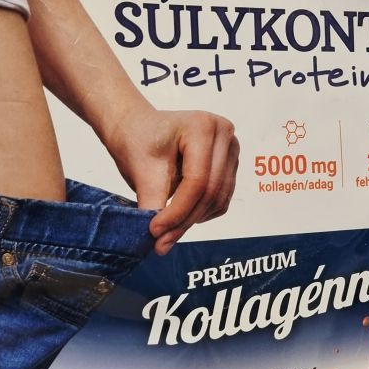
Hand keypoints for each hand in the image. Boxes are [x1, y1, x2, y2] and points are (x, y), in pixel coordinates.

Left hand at [103, 105, 238, 254]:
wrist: (138, 130)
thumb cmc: (138, 141)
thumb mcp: (142, 171)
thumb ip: (153, 204)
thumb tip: (160, 239)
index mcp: (202, 126)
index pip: (197, 180)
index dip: (177, 211)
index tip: (154, 231)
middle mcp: (224, 134)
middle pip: (210, 191)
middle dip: (184, 220)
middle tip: (160, 242)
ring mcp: (230, 150)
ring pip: (218, 198)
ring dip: (192, 220)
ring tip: (166, 230)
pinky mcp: (230, 165)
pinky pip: (222, 200)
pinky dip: (201, 213)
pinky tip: (180, 214)